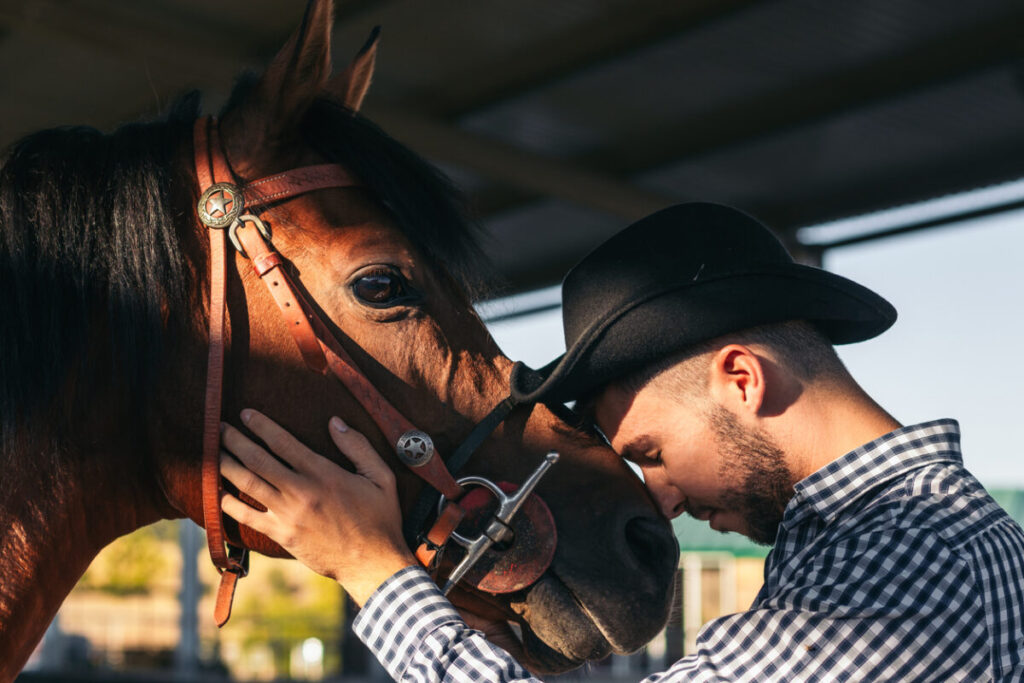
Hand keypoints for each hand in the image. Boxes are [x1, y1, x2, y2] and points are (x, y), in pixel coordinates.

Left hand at [219, 409, 415, 604]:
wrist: (372, 563)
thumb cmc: (380, 518)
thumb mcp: (381, 477)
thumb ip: (358, 447)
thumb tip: (334, 422)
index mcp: (324, 473)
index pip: (284, 442)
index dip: (261, 425)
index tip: (246, 414)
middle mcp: (301, 491)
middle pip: (258, 459)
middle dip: (236, 440)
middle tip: (220, 426)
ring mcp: (288, 515)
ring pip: (248, 484)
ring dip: (227, 465)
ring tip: (214, 451)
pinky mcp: (282, 535)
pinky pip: (248, 517)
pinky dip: (229, 503)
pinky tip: (218, 492)